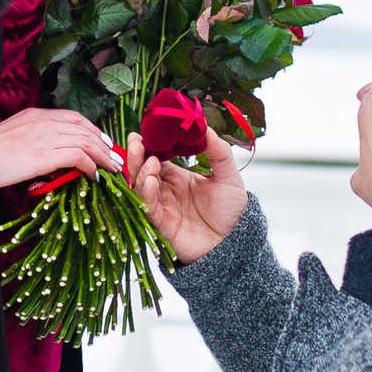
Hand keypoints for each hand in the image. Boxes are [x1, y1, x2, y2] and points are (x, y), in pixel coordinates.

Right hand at [0, 107, 122, 189]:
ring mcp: (44, 136)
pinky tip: (94, 176)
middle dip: (104, 143)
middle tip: (116, 158)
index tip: (104, 143)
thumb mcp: (14, 139)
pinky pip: (77, 156)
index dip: (93, 130)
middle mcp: (43, 121)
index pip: (74, 118)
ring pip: (85, 141)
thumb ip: (35, 140)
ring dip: (103, 156)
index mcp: (35, 115)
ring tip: (112, 169)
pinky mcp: (43, 154)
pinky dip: (90, 165)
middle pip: (84, 128)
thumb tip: (52, 156)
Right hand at [131, 124, 248, 263]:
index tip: (144, 131)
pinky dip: (146, 193)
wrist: (236, 244)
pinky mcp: (161, 224)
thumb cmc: (232, 212)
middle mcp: (166, 190)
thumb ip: (219, 152)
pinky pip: (148, 207)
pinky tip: (150, 180)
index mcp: (178, 177)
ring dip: (141, 172)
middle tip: (136, 141)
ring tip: (150, 161)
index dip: (149, 144)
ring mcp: (162, 207)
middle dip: (137, 155)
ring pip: (141, 186)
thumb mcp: (229, 177)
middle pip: (144, 169)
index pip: (157, 156)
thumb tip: (205, 127)